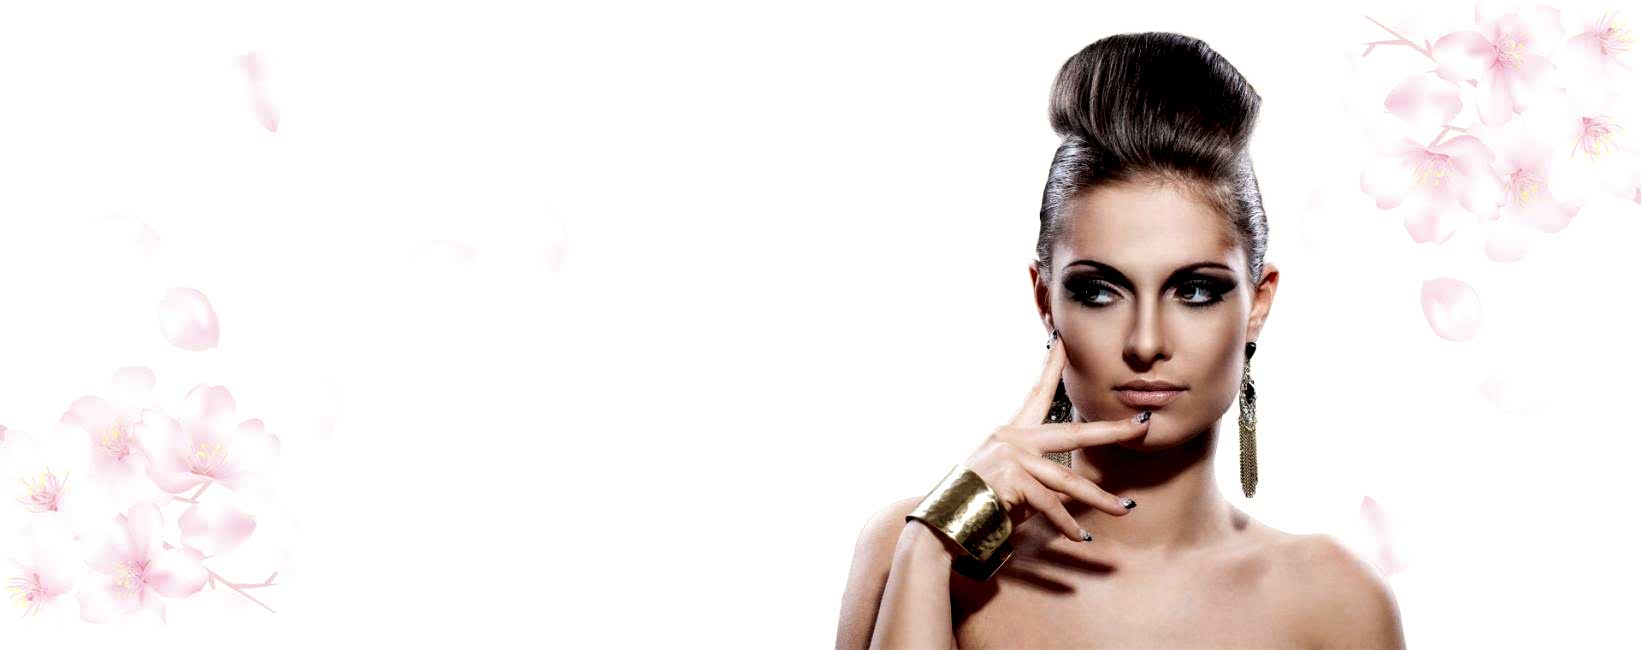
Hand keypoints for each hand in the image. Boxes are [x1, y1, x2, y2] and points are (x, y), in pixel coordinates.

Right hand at [961, 332, 1149, 542]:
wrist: (944, 520)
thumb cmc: (976, 503)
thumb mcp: (1008, 481)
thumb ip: (1036, 477)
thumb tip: (1068, 494)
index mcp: (1011, 433)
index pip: (1037, 394)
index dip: (1051, 366)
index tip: (1061, 340)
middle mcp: (1013, 439)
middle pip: (1073, 432)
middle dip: (1112, 431)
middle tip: (1142, 426)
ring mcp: (1014, 458)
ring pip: (1068, 480)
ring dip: (1099, 499)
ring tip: (1124, 510)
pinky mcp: (1014, 481)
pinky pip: (1051, 505)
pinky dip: (1067, 525)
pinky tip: (1080, 537)